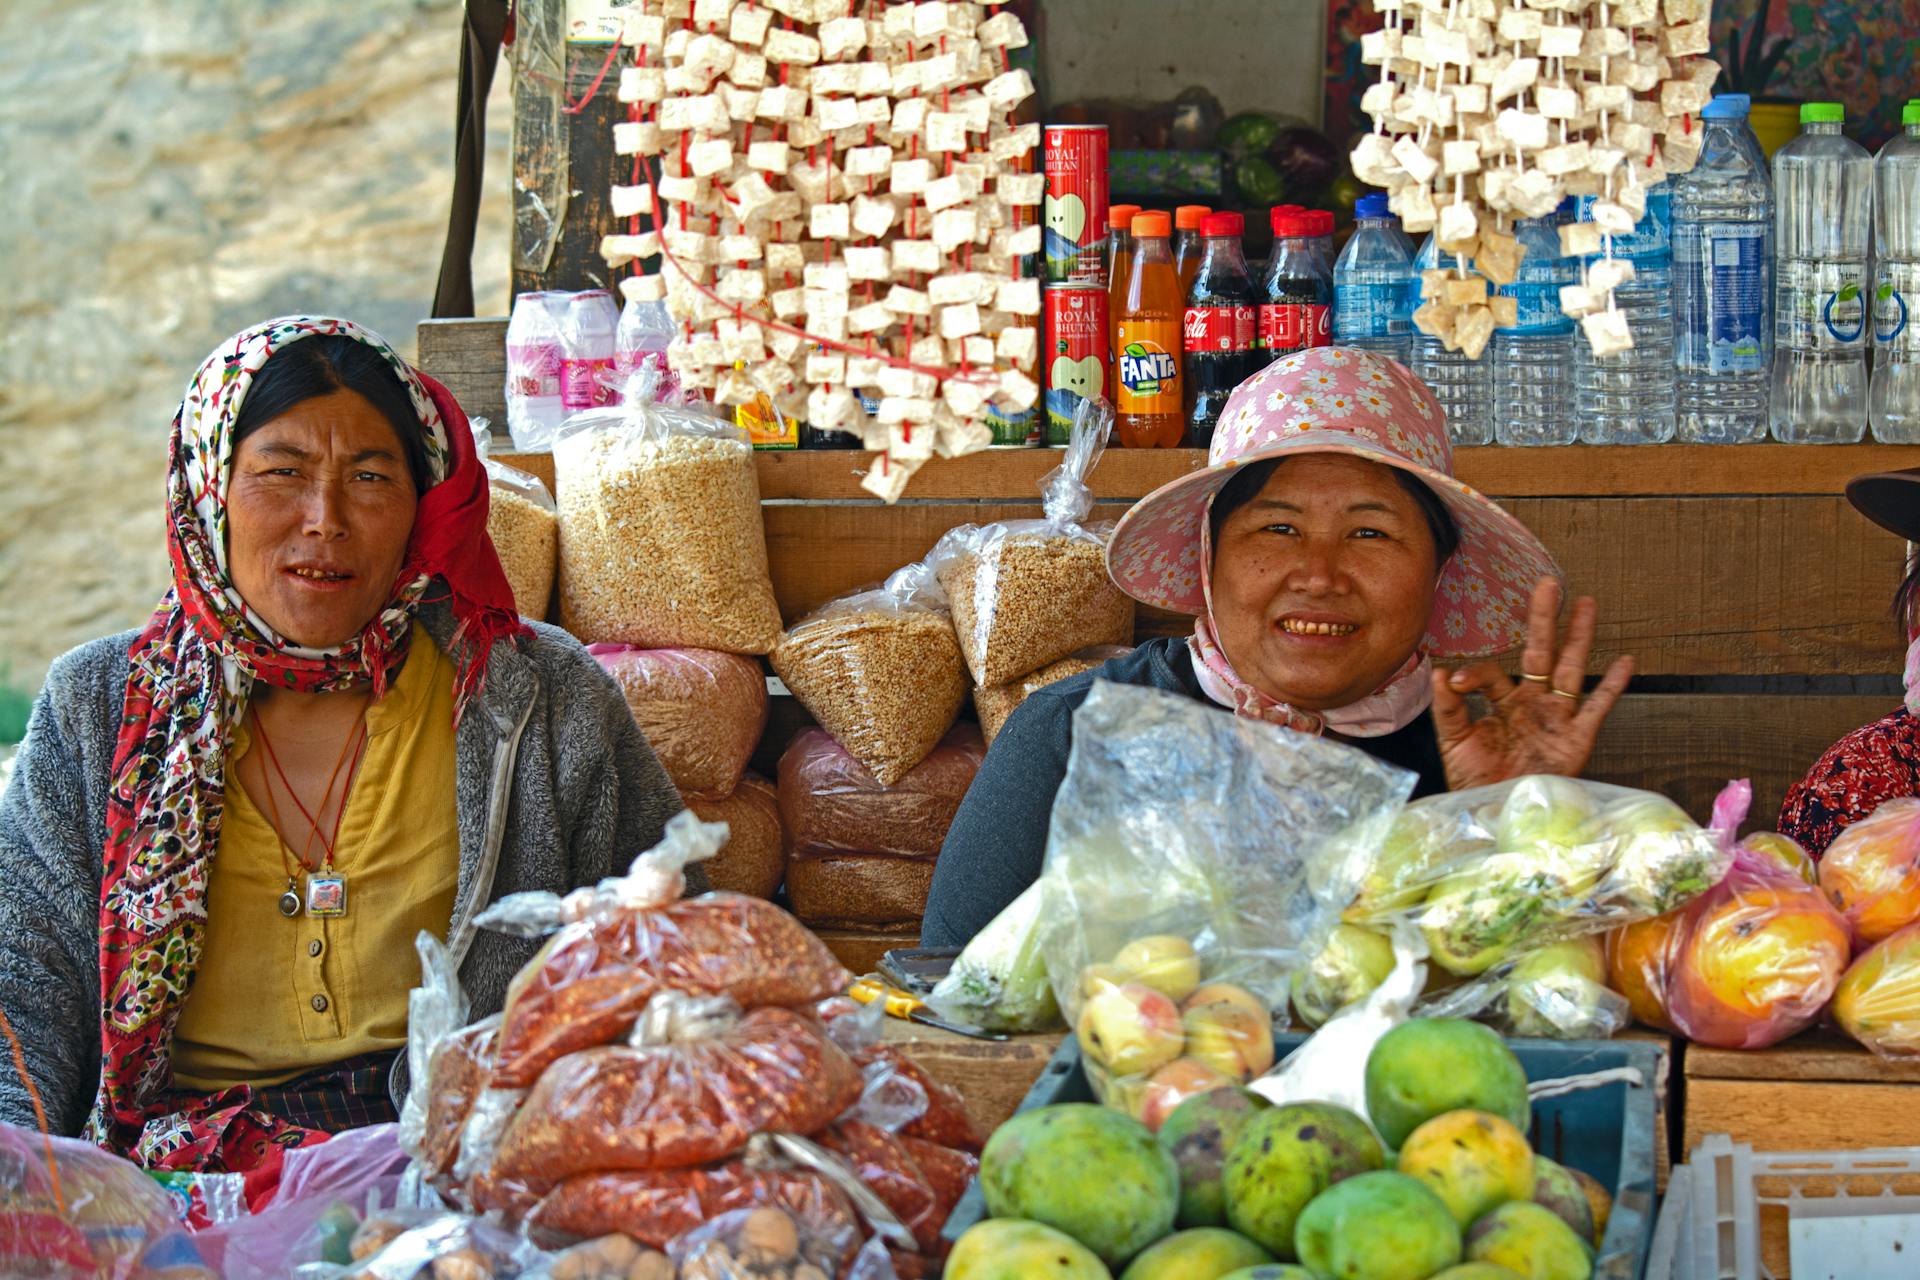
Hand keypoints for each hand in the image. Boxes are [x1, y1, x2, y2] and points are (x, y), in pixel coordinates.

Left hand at [1430, 577, 1632, 791]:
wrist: (1498, 812)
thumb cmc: (1476, 779)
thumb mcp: (1455, 742)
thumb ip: (1450, 709)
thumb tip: (1440, 673)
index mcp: (1501, 702)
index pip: (1492, 674)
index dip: (1475, 675)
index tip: (1456, 684)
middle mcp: (1532, 703)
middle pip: (1540, 653)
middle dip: (1544, 619)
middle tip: (1548, 583)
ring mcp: (1557, 718)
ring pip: (1571, 670)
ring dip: (1579, 638)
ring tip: (1587, 604)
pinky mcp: (1577, 739)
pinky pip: (1597, 708)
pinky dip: (1611, 686)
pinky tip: (1625, 661)